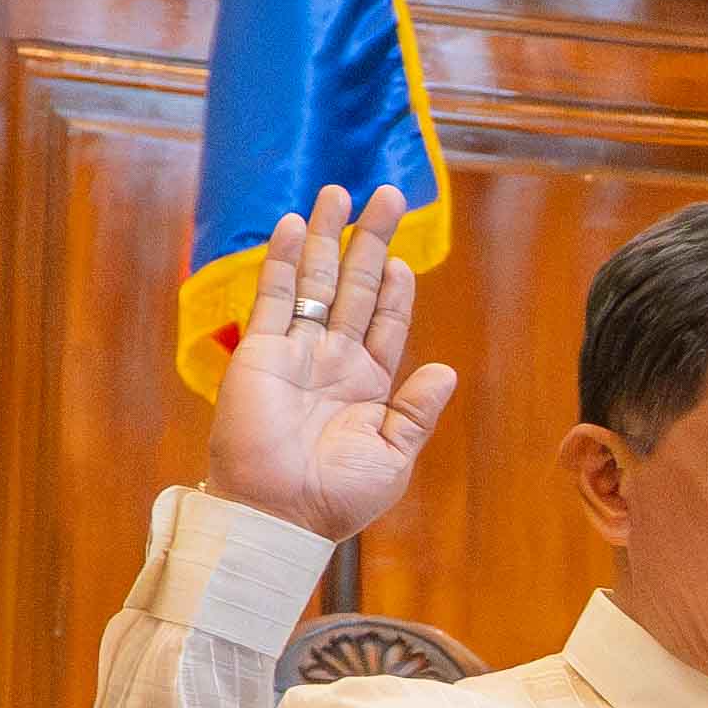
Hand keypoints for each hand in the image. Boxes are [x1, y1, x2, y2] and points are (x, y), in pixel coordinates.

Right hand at [203, 185, 459, 545]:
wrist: (280, 515)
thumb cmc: (337, 497)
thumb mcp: (392, 454)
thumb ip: (416, 411)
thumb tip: (445, 370)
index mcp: (368, 385)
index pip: (386, 322)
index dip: (397, 289)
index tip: (404, 258)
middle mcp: (333, 361)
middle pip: (356, 287)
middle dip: (370, 241)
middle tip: (387, 195)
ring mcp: (297, 352)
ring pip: (315, 281)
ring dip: (327, 237)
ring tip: (338, 193)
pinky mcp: (261, 351)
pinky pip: (272, 297)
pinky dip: (280, 260)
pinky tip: (291, 225)